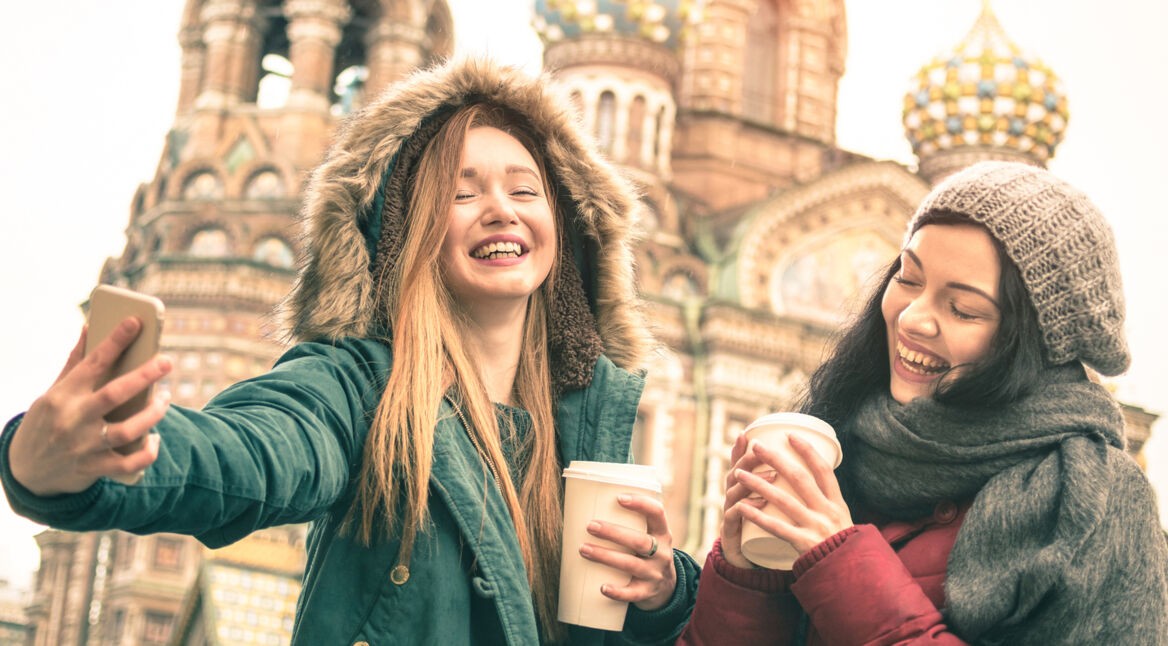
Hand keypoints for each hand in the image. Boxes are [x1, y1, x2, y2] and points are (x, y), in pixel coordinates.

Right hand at [8, 319, 171, 495]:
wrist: (26, 471)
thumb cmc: (46, 422)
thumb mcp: (53, 392)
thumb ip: (75, 363)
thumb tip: (89, 326)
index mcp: (63, 395)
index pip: (92, 363)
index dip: (115, 341)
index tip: (135, 322)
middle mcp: (73, 419)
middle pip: (114, 394)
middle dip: (144, 376)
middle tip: (167, 361)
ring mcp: (84, 446)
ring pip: (128, 430)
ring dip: (153, 414)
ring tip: (165, 399)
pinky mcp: (94, 468)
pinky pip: (129, 463)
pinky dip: (147, 452)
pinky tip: (154, 438)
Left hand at [580, 493, 676, 610]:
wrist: (666, 588)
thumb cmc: (646, 553)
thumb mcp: (649, 536)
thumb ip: (631, 522)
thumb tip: (587, 503)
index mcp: (662, 533)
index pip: (657, 513)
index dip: (640, 504)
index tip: (619, 498)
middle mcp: (662, 553)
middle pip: (640, 541)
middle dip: (613, 533)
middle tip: (590, 526)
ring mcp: (655, 574)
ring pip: (631, 565)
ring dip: (606, 556)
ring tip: (584, 549)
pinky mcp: (647, 592)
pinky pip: (632, 593)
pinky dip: (617, 591)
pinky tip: (602, 587)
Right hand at [719, 432, 768, 567]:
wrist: (744, 560)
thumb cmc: (760, 529)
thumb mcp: (769, 507)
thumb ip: (779, 491)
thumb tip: (808, 472)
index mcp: (743, 490)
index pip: (738, 466)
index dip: (739, 450)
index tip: (746, 434)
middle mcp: (734, 498)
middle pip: (735, 473)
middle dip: (746, 460)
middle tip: (759, 450)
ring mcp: (731, 513)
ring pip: (735, 492)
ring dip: (753, 481)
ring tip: (772, 475)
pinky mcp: (731, 531)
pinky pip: (736, 517)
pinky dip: (747, 508)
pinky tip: (758, 503)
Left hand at [729, 435, 852, 561]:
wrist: (849, 575)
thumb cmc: (841, 545)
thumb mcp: (841, 519)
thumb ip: (827, 501)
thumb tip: (814, 476)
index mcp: (837, 503)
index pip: (823, 470)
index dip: (807, 451)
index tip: (789, 435)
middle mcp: (827, 511)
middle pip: (799, 479)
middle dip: (775, 459)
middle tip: (756, 446)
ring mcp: (816, 527)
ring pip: (783, 500)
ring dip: (758, 484)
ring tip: (738, 473)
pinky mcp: (804, 544)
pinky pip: (777, 528)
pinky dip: (758, 517)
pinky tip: (742, 508)